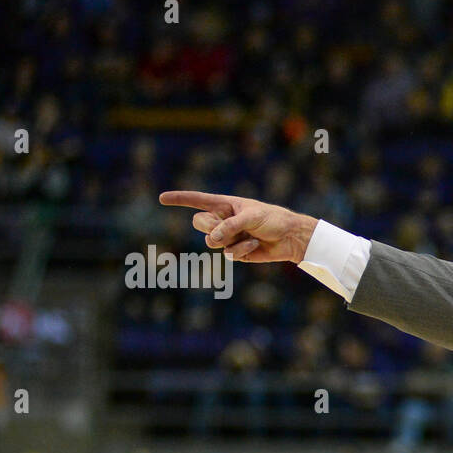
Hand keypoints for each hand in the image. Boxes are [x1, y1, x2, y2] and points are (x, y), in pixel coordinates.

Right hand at [158, 190, 317, 264]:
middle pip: (199, 224)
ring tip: (248, 236)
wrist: (290, 238)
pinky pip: (228, 254)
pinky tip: (255, 245)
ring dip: (228, 239)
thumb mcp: (252, 216)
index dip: (179, 199)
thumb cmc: (273, 219)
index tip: (161, 198)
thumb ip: (231, 225)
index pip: (198, 200)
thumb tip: (213, 239)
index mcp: (225, 205)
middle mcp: (223, 220)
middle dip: (211, 226)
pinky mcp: (236, 252)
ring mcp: (229, 237)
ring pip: (211, 241)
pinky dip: (241, 250)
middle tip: (230, 227)